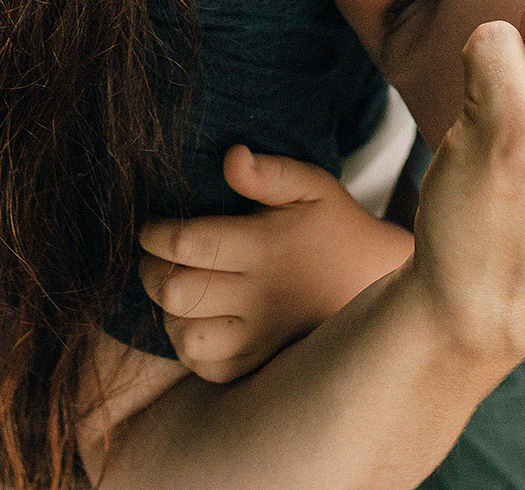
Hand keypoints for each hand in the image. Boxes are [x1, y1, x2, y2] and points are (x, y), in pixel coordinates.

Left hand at [139, 146, 415, 382]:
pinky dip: (189, 345)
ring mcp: (261, 337)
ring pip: (185, 335)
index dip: (154, 233)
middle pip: (175, 292)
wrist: (374, 280)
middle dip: (150, 271)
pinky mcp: (261, 363)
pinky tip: (196, 319)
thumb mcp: (313, 186)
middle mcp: (260, 297)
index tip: (152, 226)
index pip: (187, 244)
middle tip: (155, 257)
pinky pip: (207, 367)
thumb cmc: (333, 226)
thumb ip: (271, 173)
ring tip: (177, 287)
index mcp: (266, 247)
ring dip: (168, 311)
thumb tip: (232, 157)